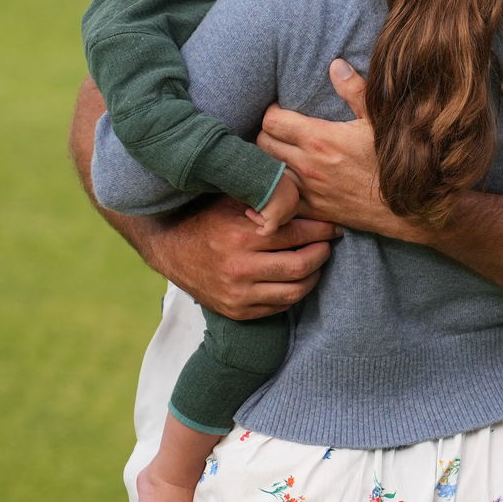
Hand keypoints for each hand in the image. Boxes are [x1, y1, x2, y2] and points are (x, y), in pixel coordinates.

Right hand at [145, 195, 337, 319]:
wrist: (170, 249)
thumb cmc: (206, 217)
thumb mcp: (231, 199)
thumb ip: (264, 197)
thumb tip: (305, 190)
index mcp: (240, 236)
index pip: (296, 235)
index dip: (321, 229)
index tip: (332, 224)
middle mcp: (239, 268)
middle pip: (301, 265)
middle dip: (323, 252)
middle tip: (329, 242)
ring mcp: (238, 294)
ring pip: (294, 291)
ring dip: (314, 275)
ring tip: (317, 260)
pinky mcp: (237, 311)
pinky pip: (279, 306)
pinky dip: (295, 292)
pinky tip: (298, 278)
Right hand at [247, 170, 299, 235]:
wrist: (258, 173)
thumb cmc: (261, 174)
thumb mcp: (270, 180)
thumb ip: (272, 188)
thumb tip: (268, 190)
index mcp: (293, 192)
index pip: (288, 207)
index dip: (276, 210)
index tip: (263, 208)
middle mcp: (292, 203)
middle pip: (283, 217)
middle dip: (269, 216)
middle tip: (252, 210)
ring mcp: (285, 212)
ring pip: (274, 222)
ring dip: (260, 218)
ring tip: (248, 211)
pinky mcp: (276, 218)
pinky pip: (270, 230)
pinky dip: (263, 231)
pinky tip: (258, 231)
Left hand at [256, 59, 414, 238]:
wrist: (404, 207)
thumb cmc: (391, 160)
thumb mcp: (378, 120)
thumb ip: (354, 90)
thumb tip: (336, 65)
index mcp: (319, 138)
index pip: (271, 121)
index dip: (272, 112)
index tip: (282, 110)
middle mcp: (307, 165)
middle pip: (263, 143)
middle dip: (268, 132)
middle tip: (281, 129)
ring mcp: (307, 190)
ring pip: (268, 170)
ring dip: (271, 159)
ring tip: (282, 152)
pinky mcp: (312, 209)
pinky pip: (280, 199)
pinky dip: (278, 189)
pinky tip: (286, 181)